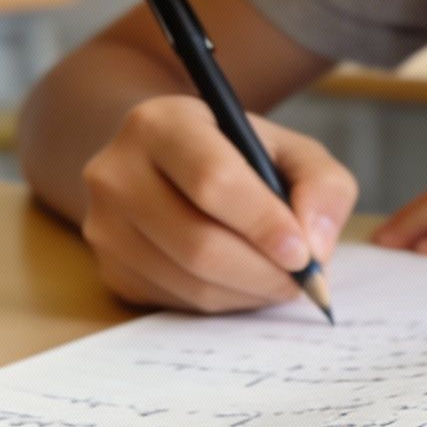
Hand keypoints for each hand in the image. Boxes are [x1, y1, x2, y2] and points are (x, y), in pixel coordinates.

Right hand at [78, 95, 357, 312]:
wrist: (161, 164)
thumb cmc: (233, 154)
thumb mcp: (287, 148)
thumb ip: (321, 183)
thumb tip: (316, 243)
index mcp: (159, 124)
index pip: (212, 180)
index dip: (264, 223)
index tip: (304, 253)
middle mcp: (116, 173)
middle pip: (198, 242)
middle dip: (263, 270)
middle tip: (303, 279)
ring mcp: (105, 226)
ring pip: (190, 281)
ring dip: (249, 291)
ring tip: (280, 278)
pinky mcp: (111, 270)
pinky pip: (178, 301)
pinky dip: (225, 302)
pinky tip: (244, 281)